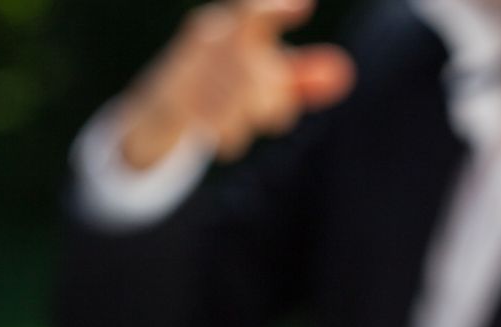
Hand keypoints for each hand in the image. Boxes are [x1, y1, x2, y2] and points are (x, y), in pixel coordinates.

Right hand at [116, 0, 354, 169]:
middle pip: (256, 66)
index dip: (277, 10)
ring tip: (240, 127)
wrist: (156, 115)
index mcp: (230, 25)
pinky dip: (230, 137)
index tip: (303, 7)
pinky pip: (216, 124)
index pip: (254, 12)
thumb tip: (344, 74)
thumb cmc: (219, 89)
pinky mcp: (172, 104)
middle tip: (276, 117)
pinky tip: (226, 139)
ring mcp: (186, 69)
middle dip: (273, 98)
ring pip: (239, 96)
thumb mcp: (262, 82)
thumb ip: (301, 78)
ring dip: (249, 120)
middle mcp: (208, 38)